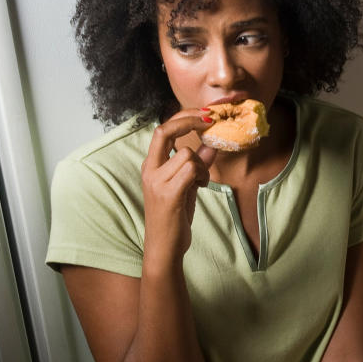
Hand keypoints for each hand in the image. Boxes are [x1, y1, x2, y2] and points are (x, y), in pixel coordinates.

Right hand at [141, 111, 216, 262]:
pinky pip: (191, 169)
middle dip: (190, 120)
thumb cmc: (174, 217)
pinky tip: (201, 187)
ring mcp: (157, 182)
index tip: (205, 115)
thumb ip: (197, 165)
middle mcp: (150, 170)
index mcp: (151, 165)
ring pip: (187, 154)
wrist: (164, 247)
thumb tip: (212, 145)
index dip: (184, 117)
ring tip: (201, 181)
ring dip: (202, 165)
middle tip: (210, 120)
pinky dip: (202, 175)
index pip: (162, 129)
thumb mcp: (187, 185)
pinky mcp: (168, 194)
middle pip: (165, 130)